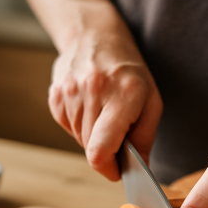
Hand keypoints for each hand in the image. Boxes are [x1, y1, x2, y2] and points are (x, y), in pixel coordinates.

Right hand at [48, 34, 162, 180]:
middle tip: (117, 132)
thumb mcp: (151, 101)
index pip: (101, 149)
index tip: (116, 171)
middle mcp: (93, 91)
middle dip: (105, 150)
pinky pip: (66, 126)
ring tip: (103, 112)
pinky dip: (79, 124)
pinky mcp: (55, 95)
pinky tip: (89, 106)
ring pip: (78, 138)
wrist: (94, 36)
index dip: (108, 169)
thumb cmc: (129, 72)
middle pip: (91, 147)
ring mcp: (70, 92)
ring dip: (92, 136)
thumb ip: (145, 137)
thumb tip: (140, 169)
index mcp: (122, 95)